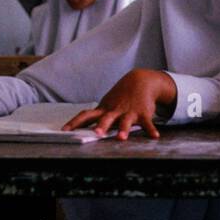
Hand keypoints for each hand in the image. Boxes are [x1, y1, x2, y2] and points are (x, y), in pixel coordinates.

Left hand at [61, 68, 177, 139]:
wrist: (140, 81)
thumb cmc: (120, 98)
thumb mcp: (107, 105)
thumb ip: (96, 117)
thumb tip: (79, 126)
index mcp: (104, 110)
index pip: (86, 116)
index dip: (74, 123)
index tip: (64, 131)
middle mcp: (115, 111)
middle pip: (106, 119)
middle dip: (101, 126)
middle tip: (96, 133)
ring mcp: (129, 112)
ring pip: (125, 122)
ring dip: (124, 130)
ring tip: (122, 138)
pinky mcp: (142, 113)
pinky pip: (147, 123)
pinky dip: (151, 129)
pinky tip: (154, 136)